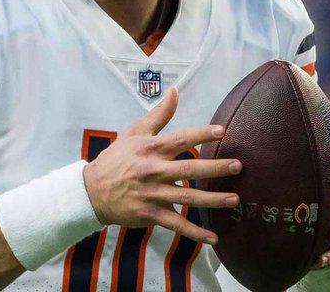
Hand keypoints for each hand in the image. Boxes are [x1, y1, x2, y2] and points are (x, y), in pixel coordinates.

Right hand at [83, 88, 241, 244]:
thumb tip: (175, 90)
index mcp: (150, 149)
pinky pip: (176, 225)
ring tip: (234, 199)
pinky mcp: (150, 214)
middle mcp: (153, 171)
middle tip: (238, 166)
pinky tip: (214, 238)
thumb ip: (159, 114)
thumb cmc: (116, 158)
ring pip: (187, 198)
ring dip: (212, 200)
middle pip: (189, 170)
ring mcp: (152, 194)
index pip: (180, 139)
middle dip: (215, 168)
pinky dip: (195, 233)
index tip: (222, 132)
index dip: (201, 135)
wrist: (91, 191)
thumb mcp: (134, 132)